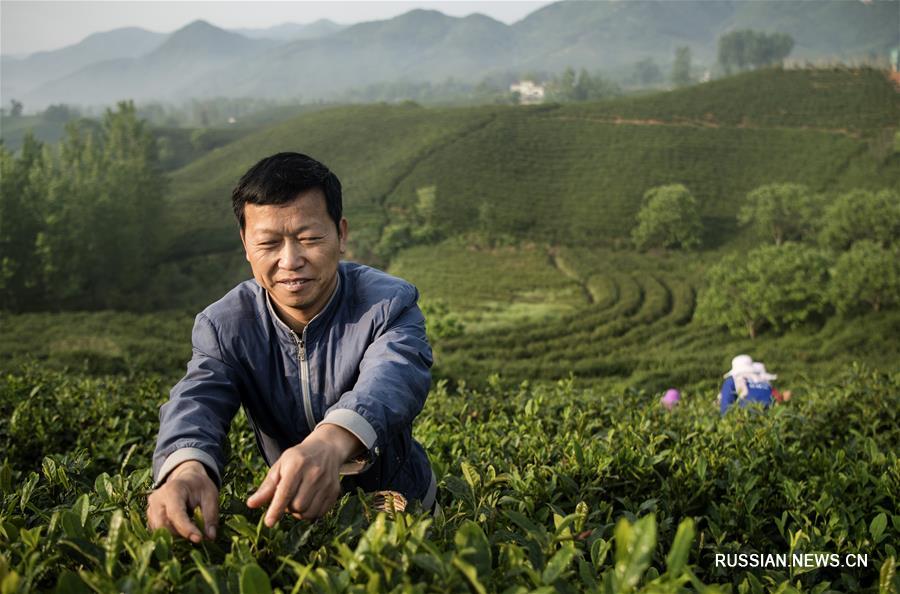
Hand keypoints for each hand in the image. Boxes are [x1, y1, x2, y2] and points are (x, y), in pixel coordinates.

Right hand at [146, 460, 218, 542]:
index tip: (199, 539)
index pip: (175, 514)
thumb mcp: (211, 497)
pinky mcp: (150, 517)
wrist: (187, 480)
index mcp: (172, 490)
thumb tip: (210, 537)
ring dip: (175, 537)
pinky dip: (170, 536)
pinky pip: (157, 532)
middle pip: (163, 525)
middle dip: (180, 535)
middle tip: (197, 536)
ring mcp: (150, 508)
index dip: (186, 529)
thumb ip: (211, 516)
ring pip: (159, 531)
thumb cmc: (199, 487)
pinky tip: (182, 530)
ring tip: (191, 530)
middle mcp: (157, 499)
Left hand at [246, 424, 361, 525]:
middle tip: (287, 498)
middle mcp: (314, 473)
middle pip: (297, 506)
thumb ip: (266, 487)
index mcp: (297, 464)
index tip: (269, 522)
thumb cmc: (298, 458)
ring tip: (297, 499)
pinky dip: (310, 513)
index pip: (285, 492)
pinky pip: (319, 513)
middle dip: (287, 508)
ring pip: (308, 512)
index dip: (276, 509)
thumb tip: (251, 505)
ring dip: (298, 512)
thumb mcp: (280, 466)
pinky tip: (308, 502)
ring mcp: (327, 483)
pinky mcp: (334, 492)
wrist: (327, 449)